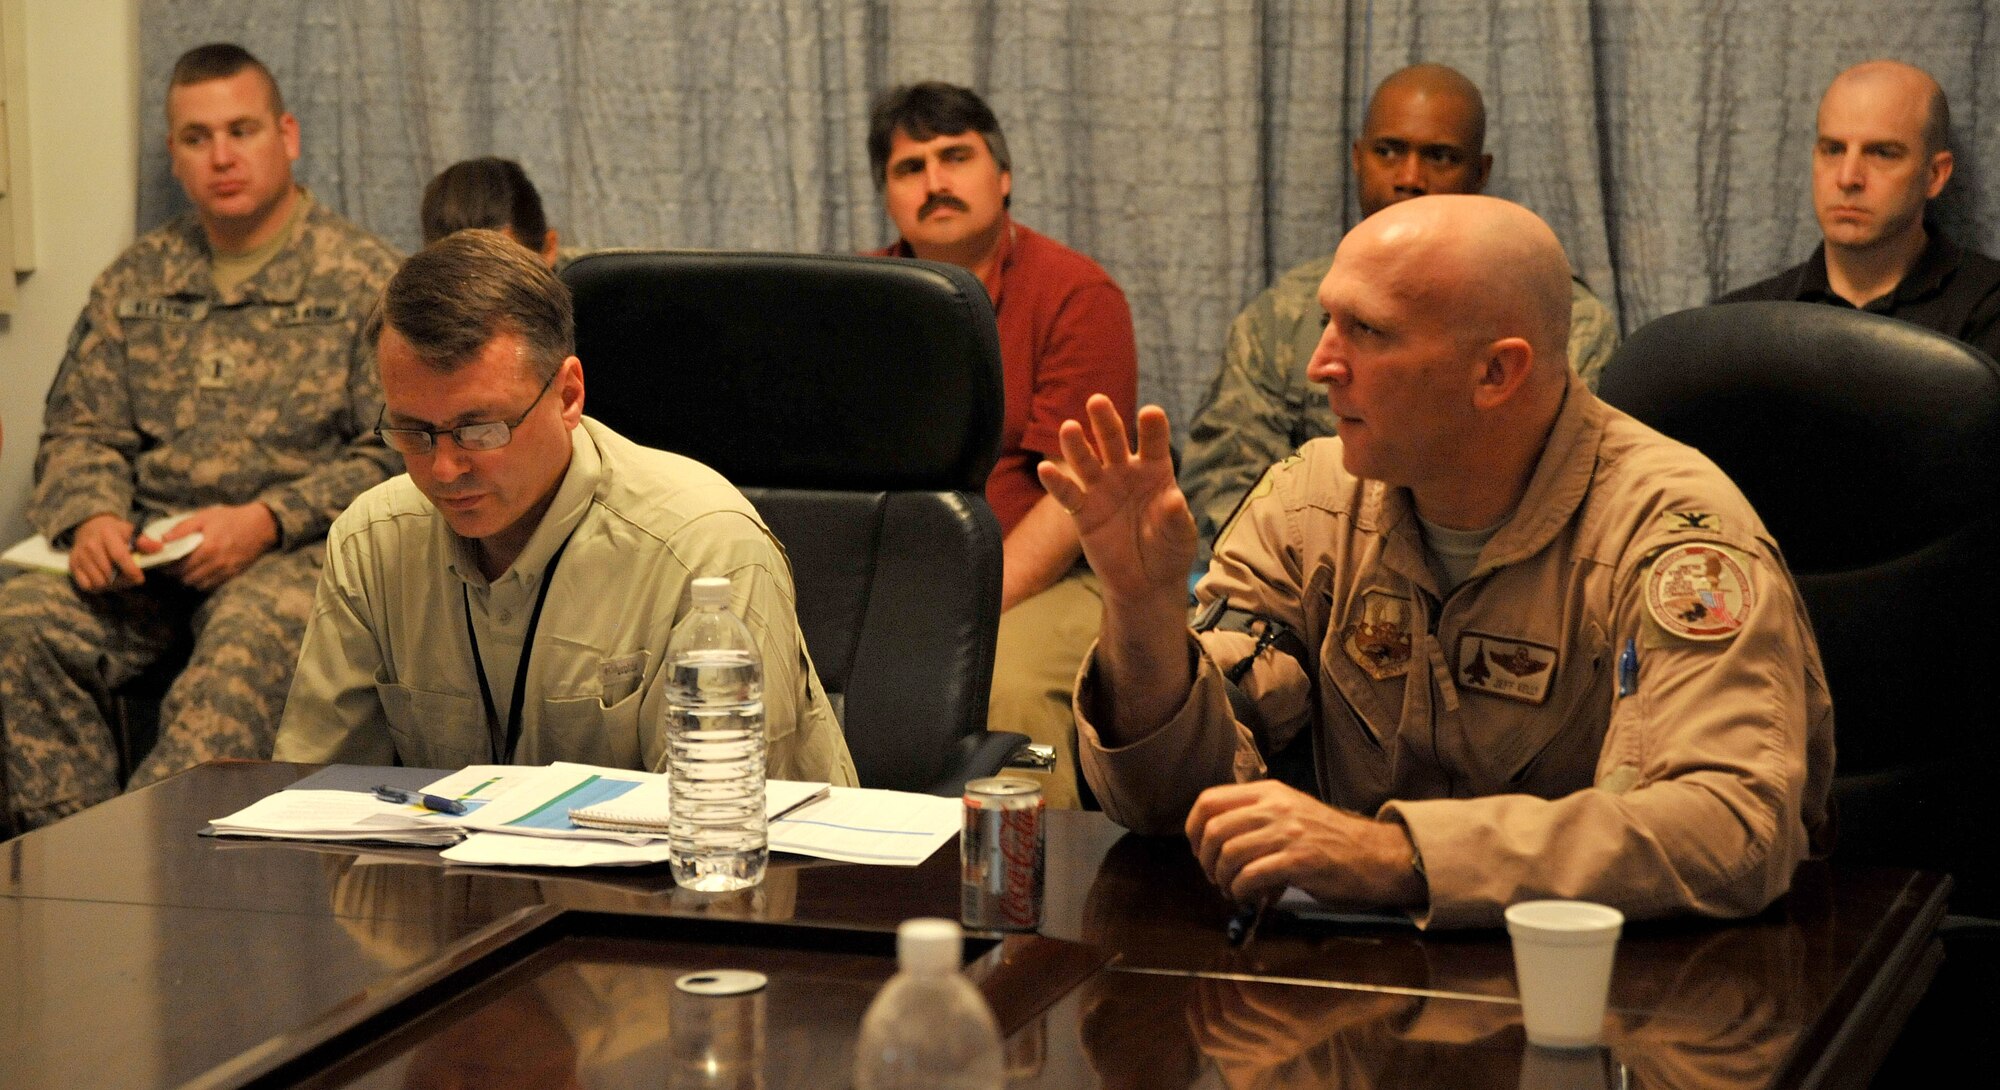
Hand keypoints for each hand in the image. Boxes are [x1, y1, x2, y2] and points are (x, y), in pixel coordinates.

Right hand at [69, 513, 153, 591]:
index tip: (140, 579)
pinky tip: (104, 579)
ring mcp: (80, 556)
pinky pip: (86, 585)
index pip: (120, 556)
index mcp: (107, 534)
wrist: (90, 527)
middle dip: (123, 580)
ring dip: (110, 585)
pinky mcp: (72, 565)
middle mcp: (90, 545)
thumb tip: (158, 547)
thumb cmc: (115, 532)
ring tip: (117, 578)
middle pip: (109, 573)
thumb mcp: (130, 531)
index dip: (131, 570)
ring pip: (98, 582)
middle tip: (130, 578)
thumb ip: (144, 540)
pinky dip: (97, 587)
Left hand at [163, 503, 278, 590]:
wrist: (262, 526)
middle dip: (176, 575)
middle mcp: (216, 564)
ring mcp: (225, 571)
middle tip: (171, 567)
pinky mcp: (232, 575)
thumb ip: (183, 528)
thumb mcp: (206, 517)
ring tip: (185, 570)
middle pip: (187, 579)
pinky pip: (211, 585)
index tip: (162, 563)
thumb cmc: (232, 519)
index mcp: (208, 549)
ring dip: (188, 580)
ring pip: (198, 585)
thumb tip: (163, 539)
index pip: (180, 566)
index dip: (167, 568)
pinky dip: (201, 582)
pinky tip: (200, 572)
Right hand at [1037, 396, 1197, 607]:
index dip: (1152, 428)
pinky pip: (1068, 495)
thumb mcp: (1181, 536)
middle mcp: (1126, 472)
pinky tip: (1045, 469)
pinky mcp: (1083, 512)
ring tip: (1069, 428)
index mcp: (1156, 471)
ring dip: (1076, 445)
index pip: (1153, 443)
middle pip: (1114, 441)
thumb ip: (1176, 518)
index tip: (1150, 413)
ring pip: (1086, 461)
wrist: (1146, 582)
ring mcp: (1102, 490)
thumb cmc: (1169, 550)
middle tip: (1097, 401)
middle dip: (1106, 422)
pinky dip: (1056, 483)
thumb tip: (1174, 499)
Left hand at [1186, 780, 1424, 908]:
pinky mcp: (1300, 860)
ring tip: (1233, 890)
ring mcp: (1288, 832)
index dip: (1193, 830)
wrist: (1375, 855)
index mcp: (1269, 792)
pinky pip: (1251, 876)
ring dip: (1223, 880)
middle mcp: (1275, 806)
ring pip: (1229, 854)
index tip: (1199, 850)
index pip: (1209, 801)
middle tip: (1216, 877)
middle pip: (1213, 830)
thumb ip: (1255, 817)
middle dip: (1206, 861)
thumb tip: (1215, 840)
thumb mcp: (1290, 812)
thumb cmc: (1330, 839)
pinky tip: (1250, 897)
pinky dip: (1241, 891)